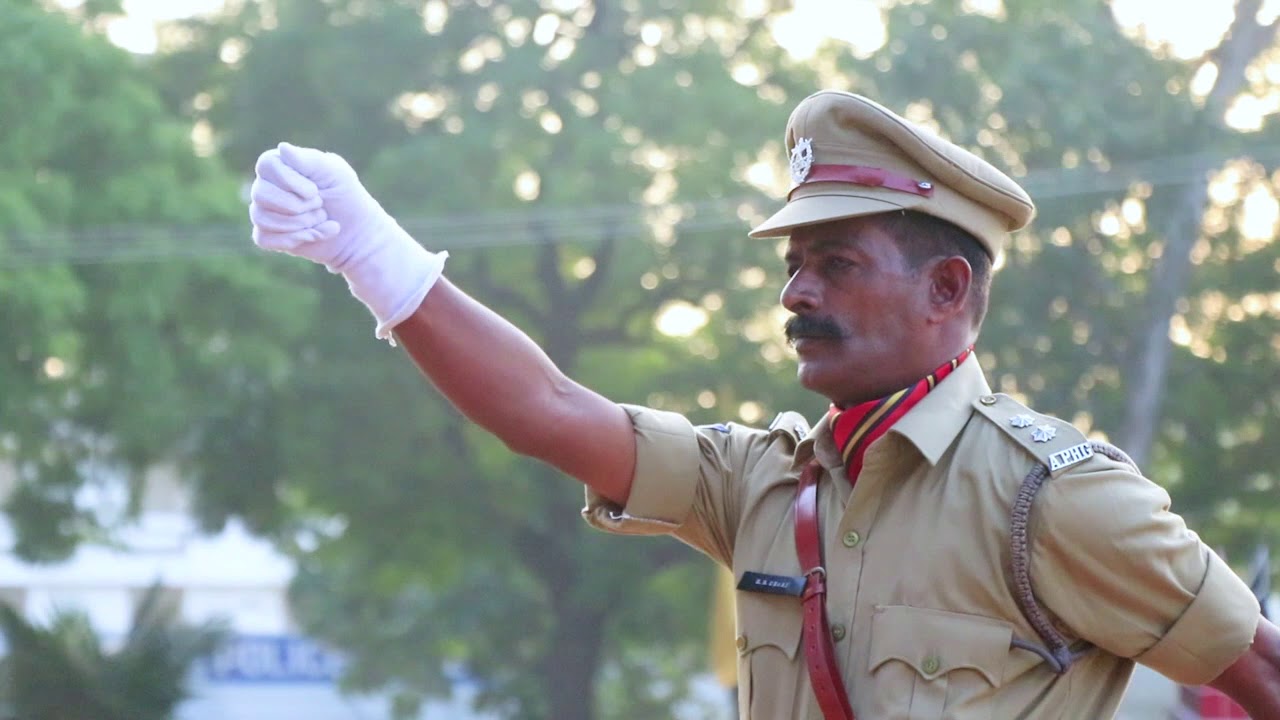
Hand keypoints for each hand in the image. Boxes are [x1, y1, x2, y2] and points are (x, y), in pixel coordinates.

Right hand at [249, 142, 446, 339]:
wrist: (358, 232)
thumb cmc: (346, 196)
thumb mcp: (335, 173)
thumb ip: (309, 160)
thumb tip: (282, 148)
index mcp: (281, 164)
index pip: (266, 164)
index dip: (289, 181)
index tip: (314, 191)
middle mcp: (267, 185)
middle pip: (260, 193)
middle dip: (297, 206)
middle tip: (320, 206)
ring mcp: (264, 211)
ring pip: (261, 217)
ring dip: (299, 224)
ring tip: (320, 220)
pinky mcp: (268, 235)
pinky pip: (263, 238)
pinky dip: (291, 240)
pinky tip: (312, 236)